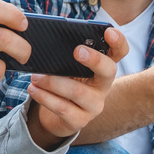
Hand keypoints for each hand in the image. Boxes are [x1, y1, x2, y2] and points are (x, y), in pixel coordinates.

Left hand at [24, 27, 127, 149]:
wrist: (56, 116)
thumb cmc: (64, 82)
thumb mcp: (67, 67)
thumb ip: (65, 53)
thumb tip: (50, 38)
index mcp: (102, 67)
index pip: (119, 52)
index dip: (118, 42)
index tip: (108, 32)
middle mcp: (103, 86)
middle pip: (109, 71)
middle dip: (95, 60)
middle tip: (76, 51)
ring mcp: (94, 105)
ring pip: (79, 92)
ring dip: (54, 82)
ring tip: (35, 76)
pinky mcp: (80, 121)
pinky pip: (63, 108)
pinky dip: (45, 97)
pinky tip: (33, 89)